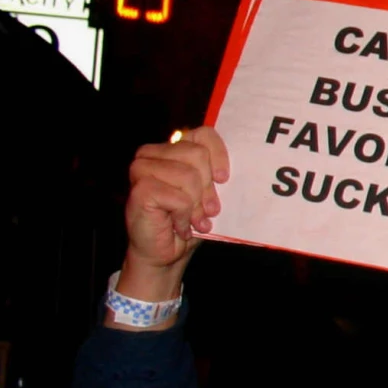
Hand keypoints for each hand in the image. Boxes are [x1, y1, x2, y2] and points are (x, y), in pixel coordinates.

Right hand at [121, 126, 228, 304]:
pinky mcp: (139, 189)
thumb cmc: (189, 221)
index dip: (219, 155)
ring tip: (194, 220)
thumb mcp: (209, 194)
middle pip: (197, 154)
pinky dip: (184, 217)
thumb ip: (217, 175)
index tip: (224, 179)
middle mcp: (153, 154)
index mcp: (173, 149)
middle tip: (210, 211)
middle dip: (208, 188)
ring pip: (188, 176)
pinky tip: (179, 226)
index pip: (203, 133)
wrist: (164, 254)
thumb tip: (248, 163)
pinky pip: (178, 198)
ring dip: (196, 206)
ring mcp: (142, 169)